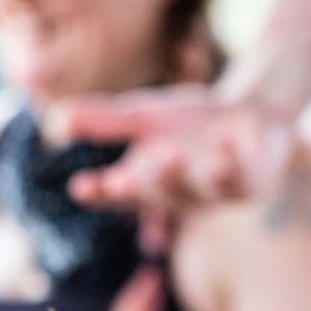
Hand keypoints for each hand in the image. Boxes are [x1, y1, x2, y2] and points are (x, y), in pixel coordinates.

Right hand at [56, 86, 295, 211]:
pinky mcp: (250, 183)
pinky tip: (223, 135)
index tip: (81, 186)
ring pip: (197, 191)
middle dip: (141, 186)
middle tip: (125, 175)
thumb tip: (59, 117)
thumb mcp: (144, 115)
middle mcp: (176, 195)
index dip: (98, 194)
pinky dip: (231, 155)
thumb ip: (106, 120)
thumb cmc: (190, 123)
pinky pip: (241, 174)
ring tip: (170, 155)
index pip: (115, 194)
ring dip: (182, 176)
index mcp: (145, 183)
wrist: (251, 114)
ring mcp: (214, 193)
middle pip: (154, 197)